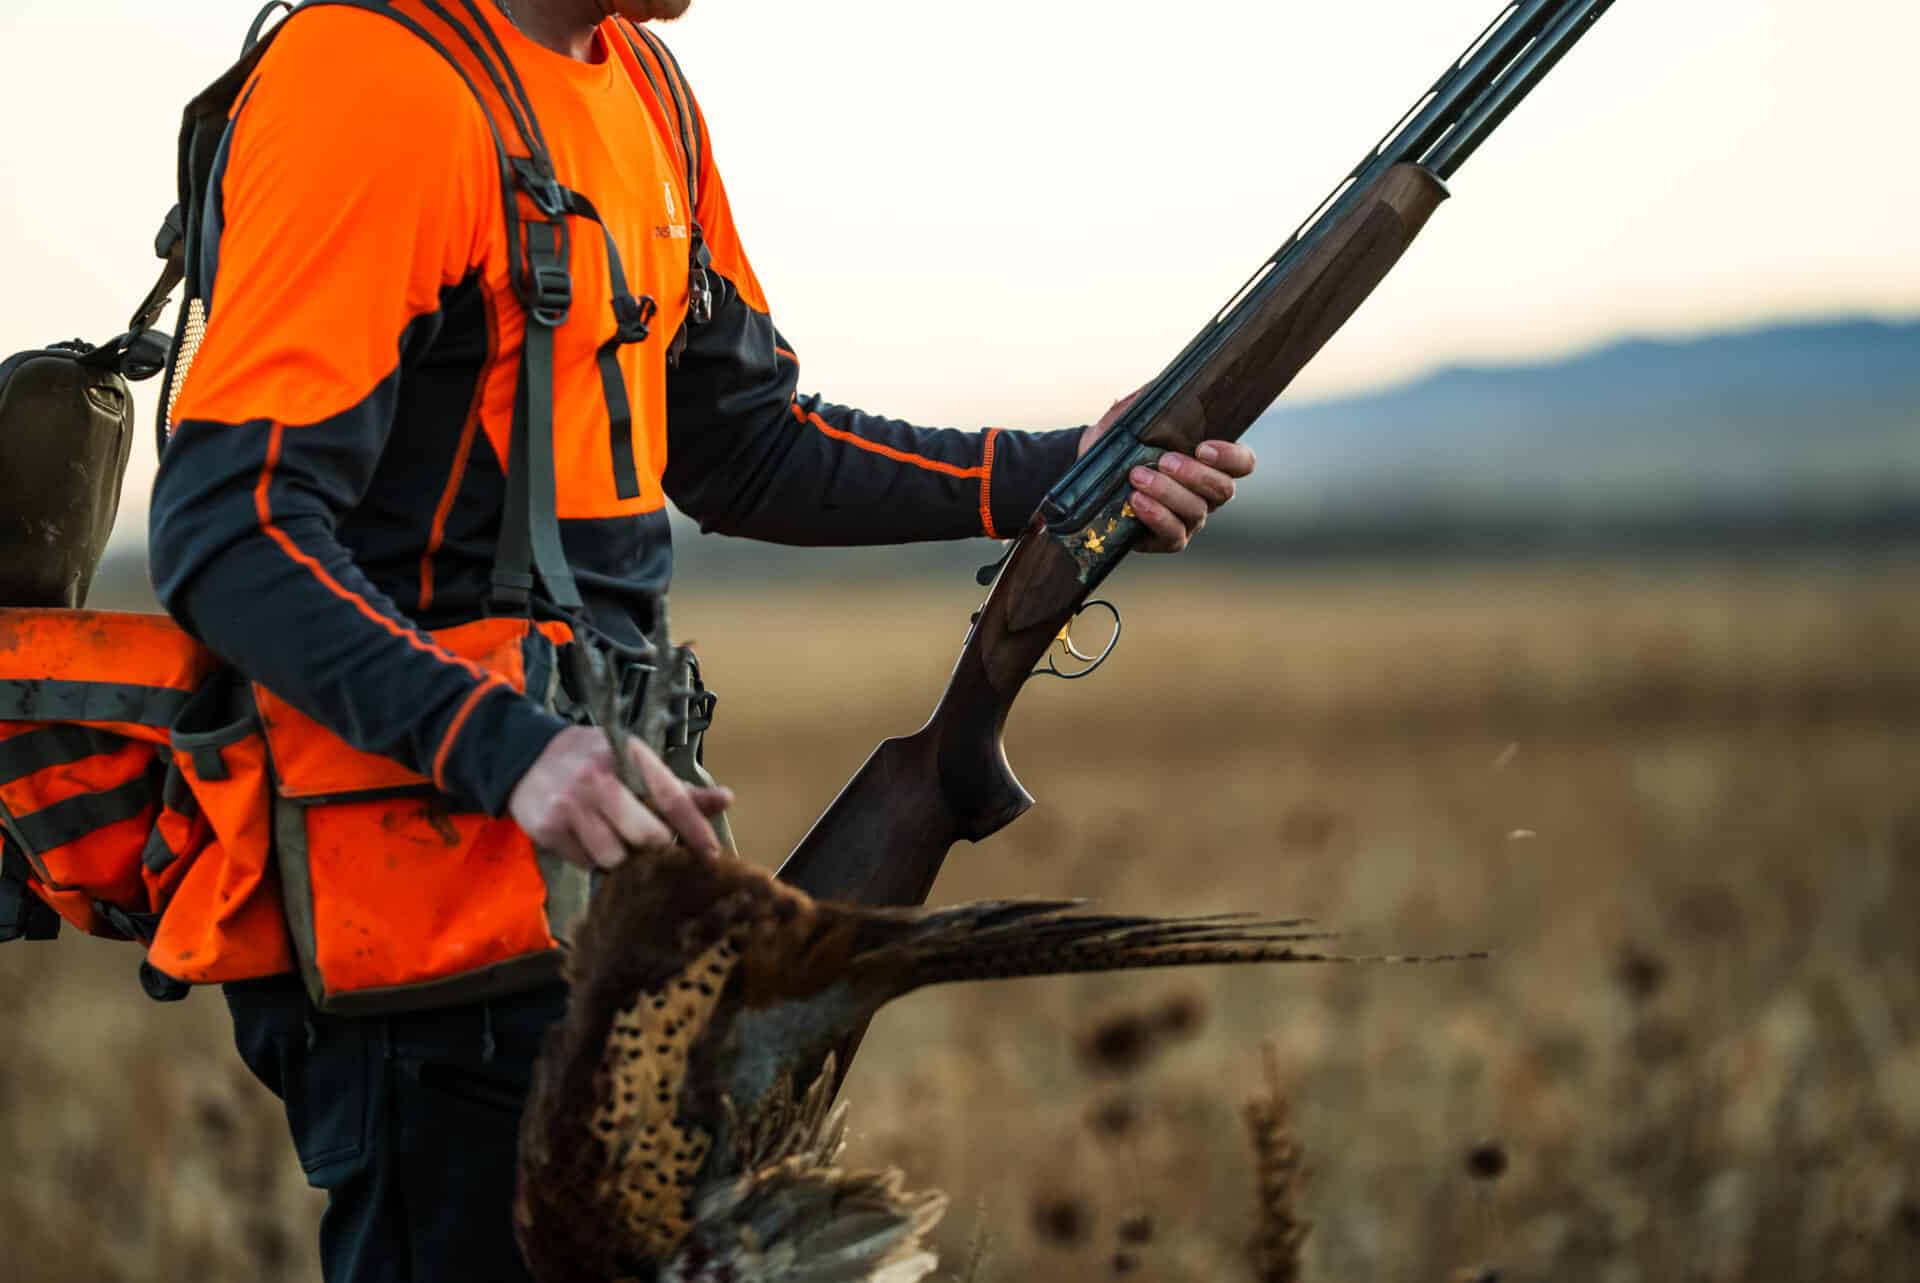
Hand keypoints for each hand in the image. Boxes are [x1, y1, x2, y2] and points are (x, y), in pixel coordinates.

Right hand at [509, 726, 732, 871]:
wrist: (525, 755)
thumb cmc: (594, 760)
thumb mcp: (633, 761)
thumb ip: (677, 788)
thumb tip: (726, 800)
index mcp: (628, 757)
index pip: (671, 797)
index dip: (695, 829)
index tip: (712, 855)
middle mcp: (598, 780)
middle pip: (646, 835)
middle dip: (656, 849)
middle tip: (653, 847)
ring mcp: (570, 806)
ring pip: (614, 857)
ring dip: (622, 858)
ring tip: (616, 839)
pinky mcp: (547, 829)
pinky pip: (585, 863)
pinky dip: (593, 859)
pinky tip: (587, 838)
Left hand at [1077, 394, 1256, 553]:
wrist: (1083, 469)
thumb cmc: (1117, 441)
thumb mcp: (1131, 416)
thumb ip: (1151, 400)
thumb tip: (1164, 384)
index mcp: (1208, 462)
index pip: (1242, 463)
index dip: (1231, 457)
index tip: (1202, 447)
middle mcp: (1205, 493)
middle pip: (1223, 490)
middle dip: (1194, 474)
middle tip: (1163, 460)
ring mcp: (1188, 518)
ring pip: (1197, 511)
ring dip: (1168, 492)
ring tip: (1137, 476)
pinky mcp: (1166, 539)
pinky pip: (1174, 535)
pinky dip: (1157, 517)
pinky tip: (1136, 501)